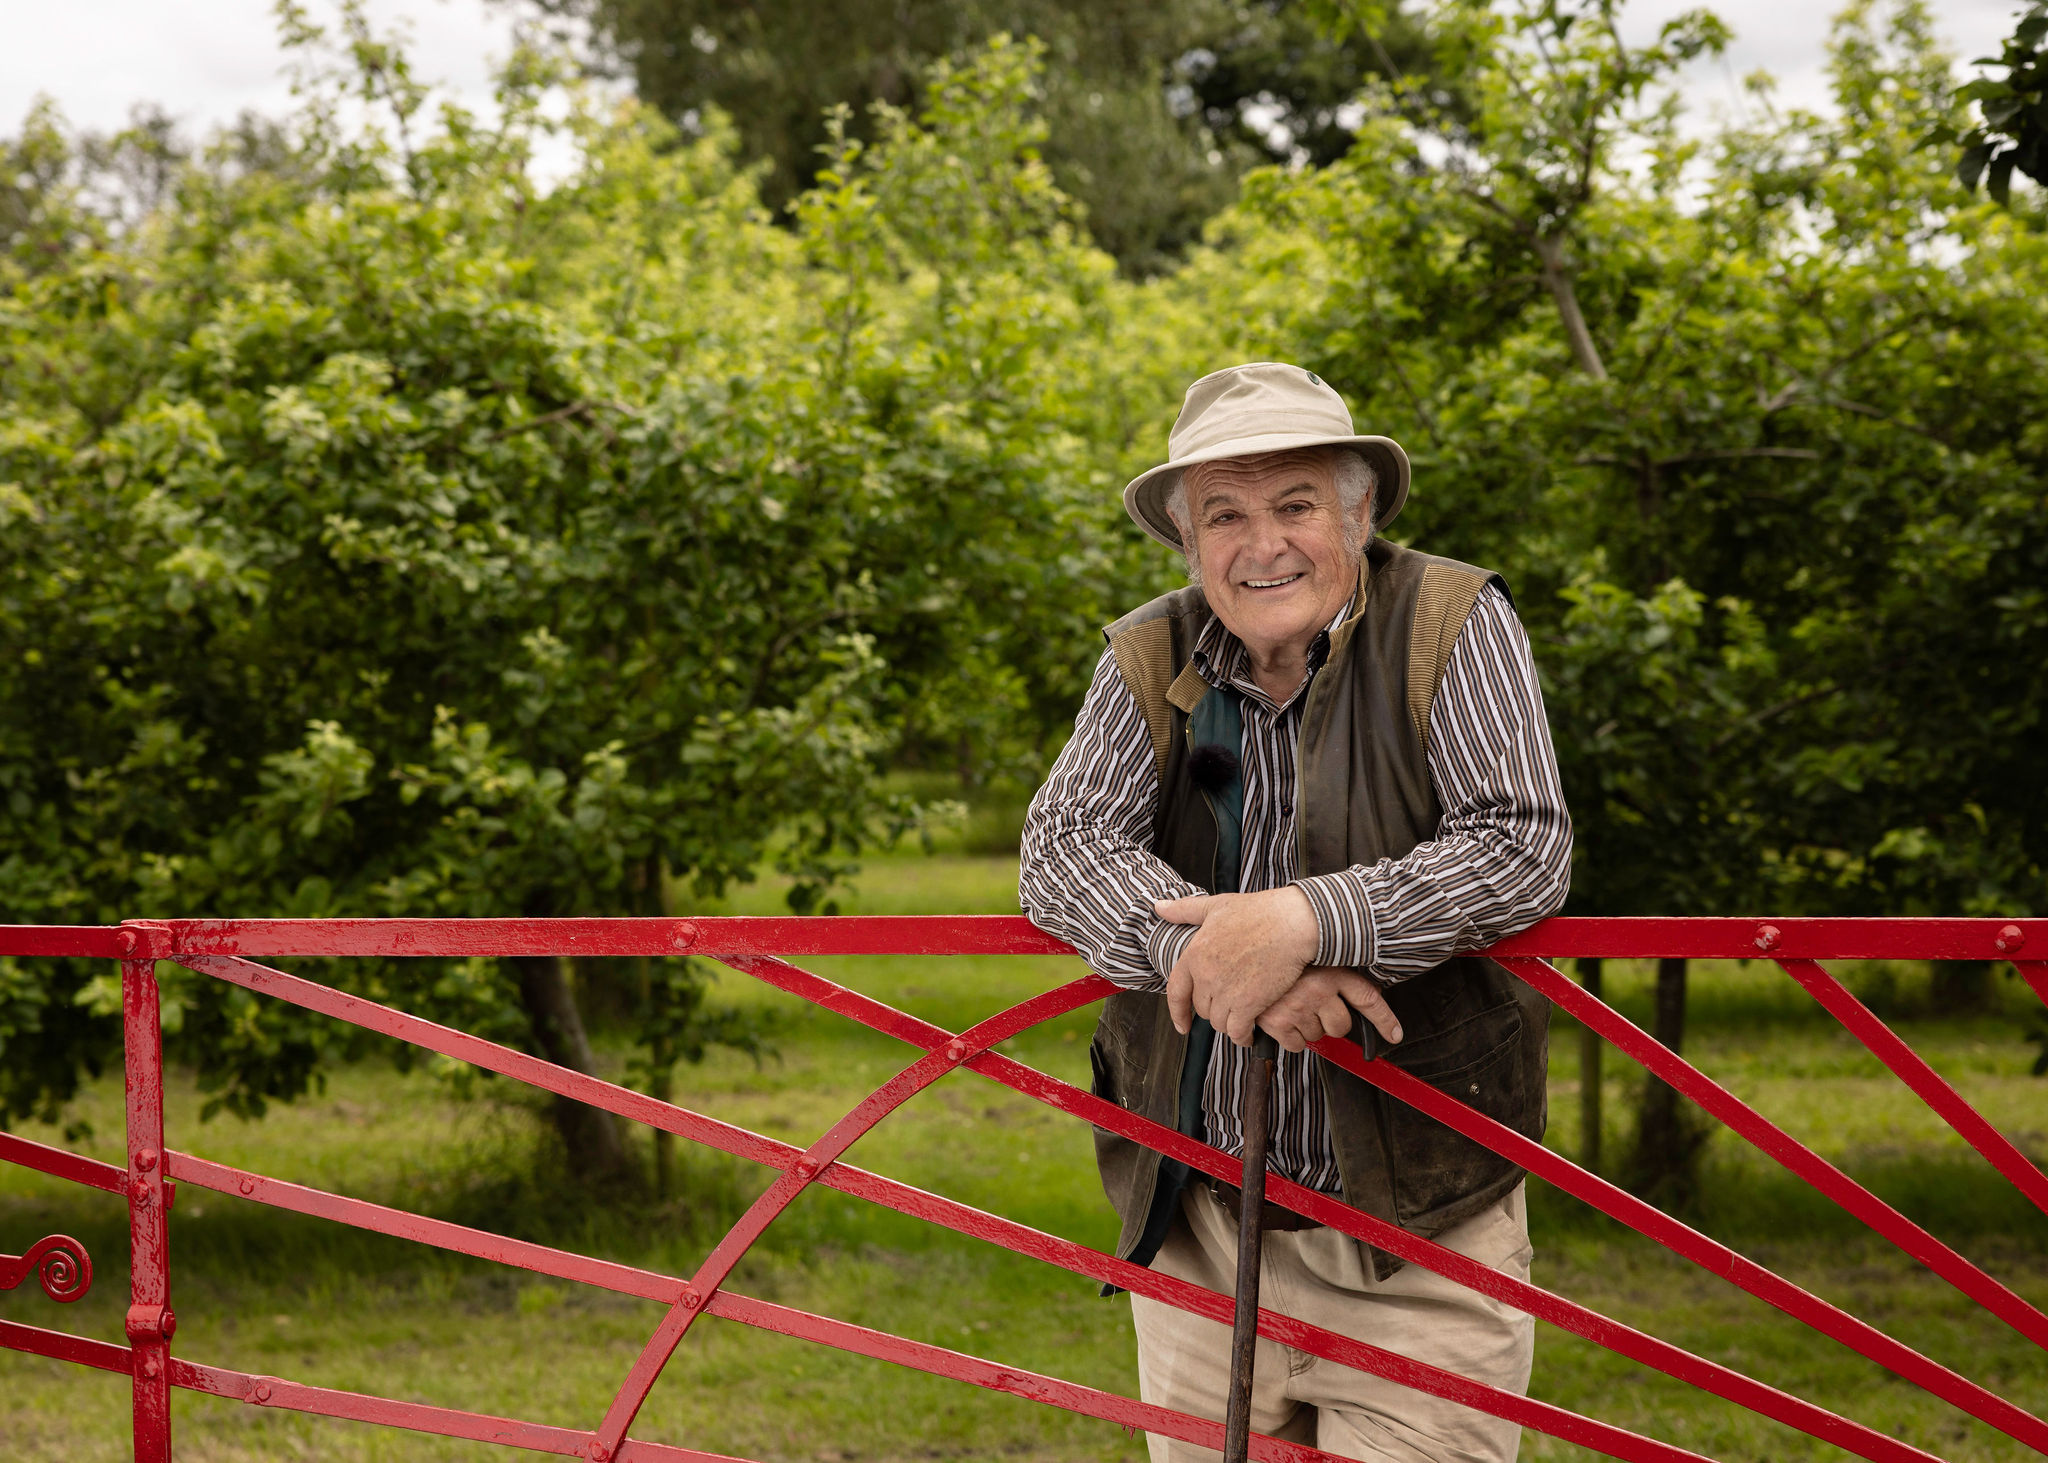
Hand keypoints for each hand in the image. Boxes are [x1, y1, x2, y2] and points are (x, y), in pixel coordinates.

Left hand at [1155, 887, 1320, 1046]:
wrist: (1291, 923)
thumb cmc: (1259, 912)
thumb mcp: (1216, 905)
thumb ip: (1185, 910)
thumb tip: (1160, 907)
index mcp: (1195, 954)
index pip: (1177, 992)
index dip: (1177, 1012)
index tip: (1182, 1024)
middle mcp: (1206, 976)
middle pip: (1202, 1008)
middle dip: (1215, 1009)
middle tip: (1231, 1004)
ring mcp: (1226, 992)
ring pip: (1219, 1022)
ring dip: (1229, 1023)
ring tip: (1242, 1017)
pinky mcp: (1249, 1004)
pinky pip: (1238, 1031)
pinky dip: (1242, 1036)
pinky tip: (1249, 1033)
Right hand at [1255, 967, 1401, 1052]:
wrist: (1243, 950)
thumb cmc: (1280, 958)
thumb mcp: (1314, 958)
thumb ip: (1339, 976)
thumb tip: (1367, 997)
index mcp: (1331, 970)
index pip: (1368, 999)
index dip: (1385, 1020)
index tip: (1394, 1034)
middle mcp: (1317, 988)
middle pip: (1342, 1026)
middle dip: (1331, 1022)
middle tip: (1315, 1007)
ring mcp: (1297, 1006)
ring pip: (1318, 1037)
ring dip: (1309, 1027)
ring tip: (1294, 1006)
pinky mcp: (1277, 1022)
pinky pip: (1297, 1045)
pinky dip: (1291, 1037)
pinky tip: (1283, 1018)